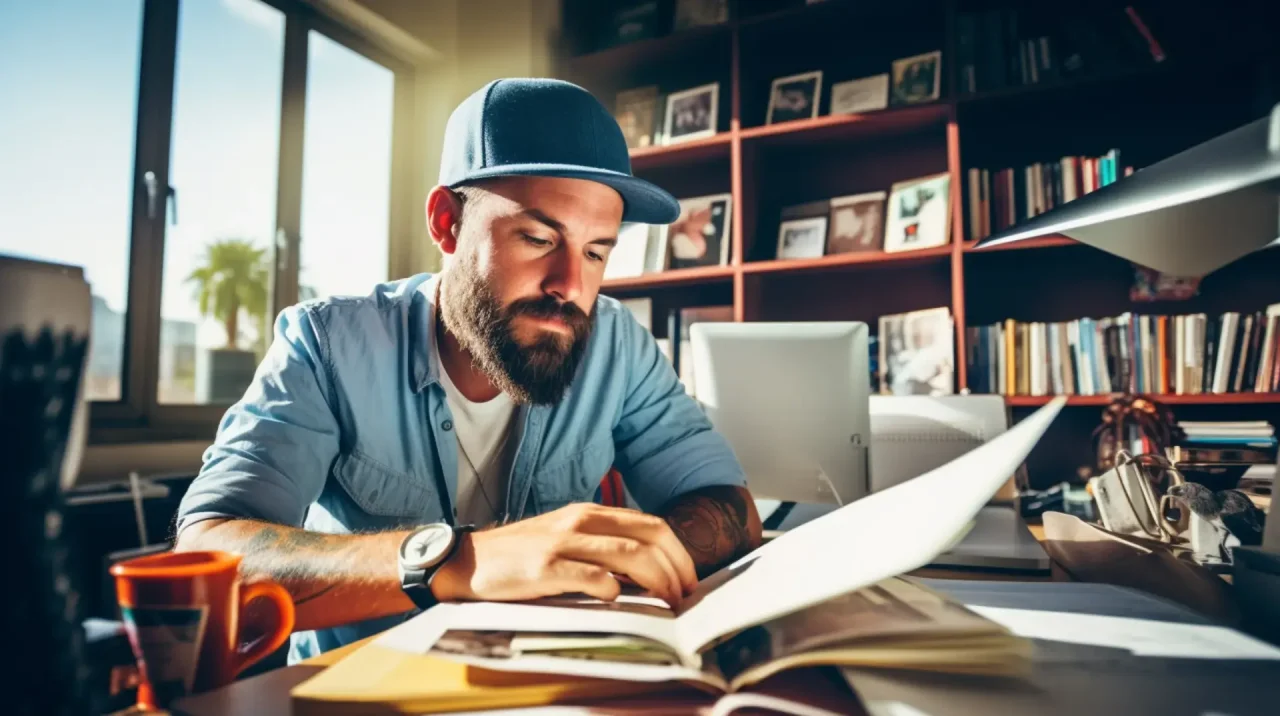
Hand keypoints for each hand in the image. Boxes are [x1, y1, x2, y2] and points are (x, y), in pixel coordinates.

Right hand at [430, 503, 696, 607]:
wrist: (469, 561)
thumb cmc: (521, 554)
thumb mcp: (566, 536)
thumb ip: (602, 544)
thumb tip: (647, 570)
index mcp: (590, 513)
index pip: (653, 525)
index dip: (680, 553)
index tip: (689, 579)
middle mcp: (581, 521)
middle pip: (651, 537)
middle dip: (677, 567)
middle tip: (685, 595)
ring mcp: (563, 543)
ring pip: (630, 555)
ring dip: (658, 581)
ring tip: (667, 602)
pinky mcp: (545, 568)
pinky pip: (592, 577)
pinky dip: (613, 590)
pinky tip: (617, 602)